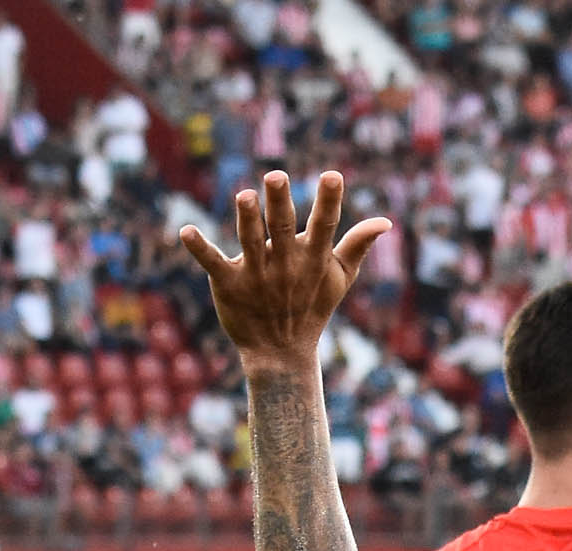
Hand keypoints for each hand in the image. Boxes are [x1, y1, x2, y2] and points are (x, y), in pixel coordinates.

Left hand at [180, 169, 392, 373]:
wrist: (280, 354)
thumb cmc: (311, 307)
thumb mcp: (339, 278)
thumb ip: (358, 246)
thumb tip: (386, 221)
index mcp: (311, 258)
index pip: (323, 225)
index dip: (328, 201)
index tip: (332, 176)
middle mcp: (285, 264)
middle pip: (282, 227)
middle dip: (279, 202)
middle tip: (276, 176)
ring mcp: (257, 274)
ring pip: (250, 242)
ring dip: (247, 219)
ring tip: (244, 197)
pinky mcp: (229, 284)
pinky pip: (213, 263)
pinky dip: (200, 249)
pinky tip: (185, 231)